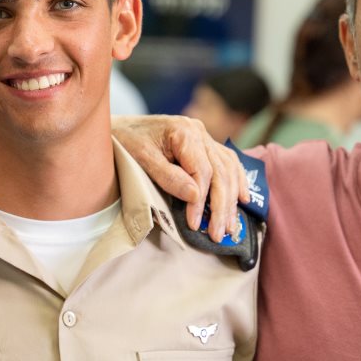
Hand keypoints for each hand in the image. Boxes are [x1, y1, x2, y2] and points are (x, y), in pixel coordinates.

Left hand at [112, 114, 248, 241]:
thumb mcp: (141, 158)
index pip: (203, 171)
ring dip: (232, 198)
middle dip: (222, 206)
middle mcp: (199, 131)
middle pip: (221, 172)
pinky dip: (237, 180)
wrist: (117, 126)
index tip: (194, 224)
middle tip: (218, 233)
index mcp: (184, 132)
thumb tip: (196, 196)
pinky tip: (242, 198)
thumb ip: (168, 176)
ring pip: (229, 168)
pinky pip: (228, 162)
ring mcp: (203, 136)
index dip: (201, 201)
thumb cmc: (125, 141)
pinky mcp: (203, 143)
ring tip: (230, 225)